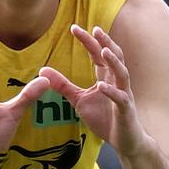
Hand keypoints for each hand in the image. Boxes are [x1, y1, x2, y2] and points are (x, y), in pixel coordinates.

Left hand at [40, 25, 151, 156]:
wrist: (124, 140)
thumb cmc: (104, 117)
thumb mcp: (79, 99)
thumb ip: (63, 85)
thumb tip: (42, 70)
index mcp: (106, 76)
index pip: (97, 53)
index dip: (88, 40)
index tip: (74, 27)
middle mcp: (117, 81)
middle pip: (114, 56)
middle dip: (105, 42)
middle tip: (95, 29)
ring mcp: (123, 94)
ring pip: (122, 73)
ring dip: (113, 62)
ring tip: (103, 51)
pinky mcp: (125, 110)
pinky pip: (120, 98)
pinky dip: (111, 91)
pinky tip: (101, 85)